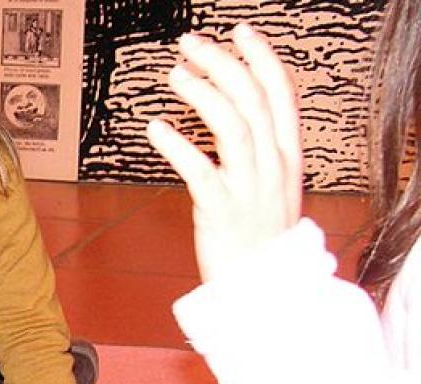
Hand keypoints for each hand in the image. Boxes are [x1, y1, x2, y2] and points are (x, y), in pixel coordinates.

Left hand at [145, 23, 302, 282]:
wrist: (265, 290)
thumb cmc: (259, 238)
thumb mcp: (272, 186)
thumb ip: (259, 149)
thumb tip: (236, 111)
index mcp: (287, 157)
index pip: (281, 96)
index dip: (262, 59)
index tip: (240, 32)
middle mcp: (273, 167)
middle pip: (252, 101)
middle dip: (222, 64)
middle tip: (190, 43)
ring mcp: (250, 189)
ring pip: (233, 127)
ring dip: (202, 94)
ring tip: (174, 75)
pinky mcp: (222, 211)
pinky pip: (201, 171)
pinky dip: (178, 145)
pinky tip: (155, 128)